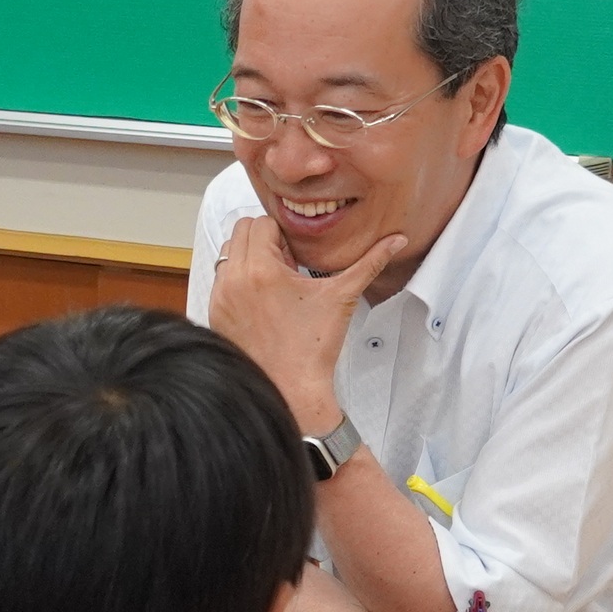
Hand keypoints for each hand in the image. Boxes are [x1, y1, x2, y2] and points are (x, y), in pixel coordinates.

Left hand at [205, 213, 404, 426]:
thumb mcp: (342, 297)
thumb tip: (396, 240)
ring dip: (248, 258)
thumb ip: (370, 262)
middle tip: (286, 266)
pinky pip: (220, 280)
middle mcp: (234, 280)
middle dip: (264, 241)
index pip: (262, 222)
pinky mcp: (216, 314)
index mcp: (261, 269)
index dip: (282, 235)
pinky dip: (238, 281)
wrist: (290, 388)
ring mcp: (221, 297)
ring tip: (273, 283)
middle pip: (241, 231)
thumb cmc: (313, 346)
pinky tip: (261, 301)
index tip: (295, 257)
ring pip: (227, 253)